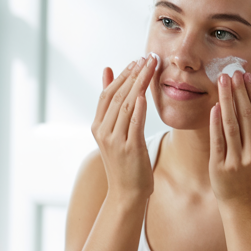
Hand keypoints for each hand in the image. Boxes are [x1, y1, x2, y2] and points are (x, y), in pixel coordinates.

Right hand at [91, 54, 157, 204]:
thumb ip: (112, 105)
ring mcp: (115, 140)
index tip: (137, 60)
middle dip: (134, 74)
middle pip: (118, 95)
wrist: (126, 193)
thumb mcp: (114, 134)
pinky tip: (146, 93)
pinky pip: (134, 122)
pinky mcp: (129, 148)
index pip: (108, 94)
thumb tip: (108, 71)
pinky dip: (139, 106)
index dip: (122, 75)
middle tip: (148, 57)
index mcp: (98, 127)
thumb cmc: (124, 163)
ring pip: (126, 105)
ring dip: (140, 83)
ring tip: (153, 67)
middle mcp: (103, 132)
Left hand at [208, 70, 250, 210]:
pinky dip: (216, 123)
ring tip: (222, 82)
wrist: (245, 207)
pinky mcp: (219, 168)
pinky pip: (217, 141)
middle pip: (246, 117)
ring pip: (231, 125)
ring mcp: (236, 162)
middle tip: (232, 72)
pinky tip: (215, 106)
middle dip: (239, 92)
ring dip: (227, 101)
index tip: (247, 77)